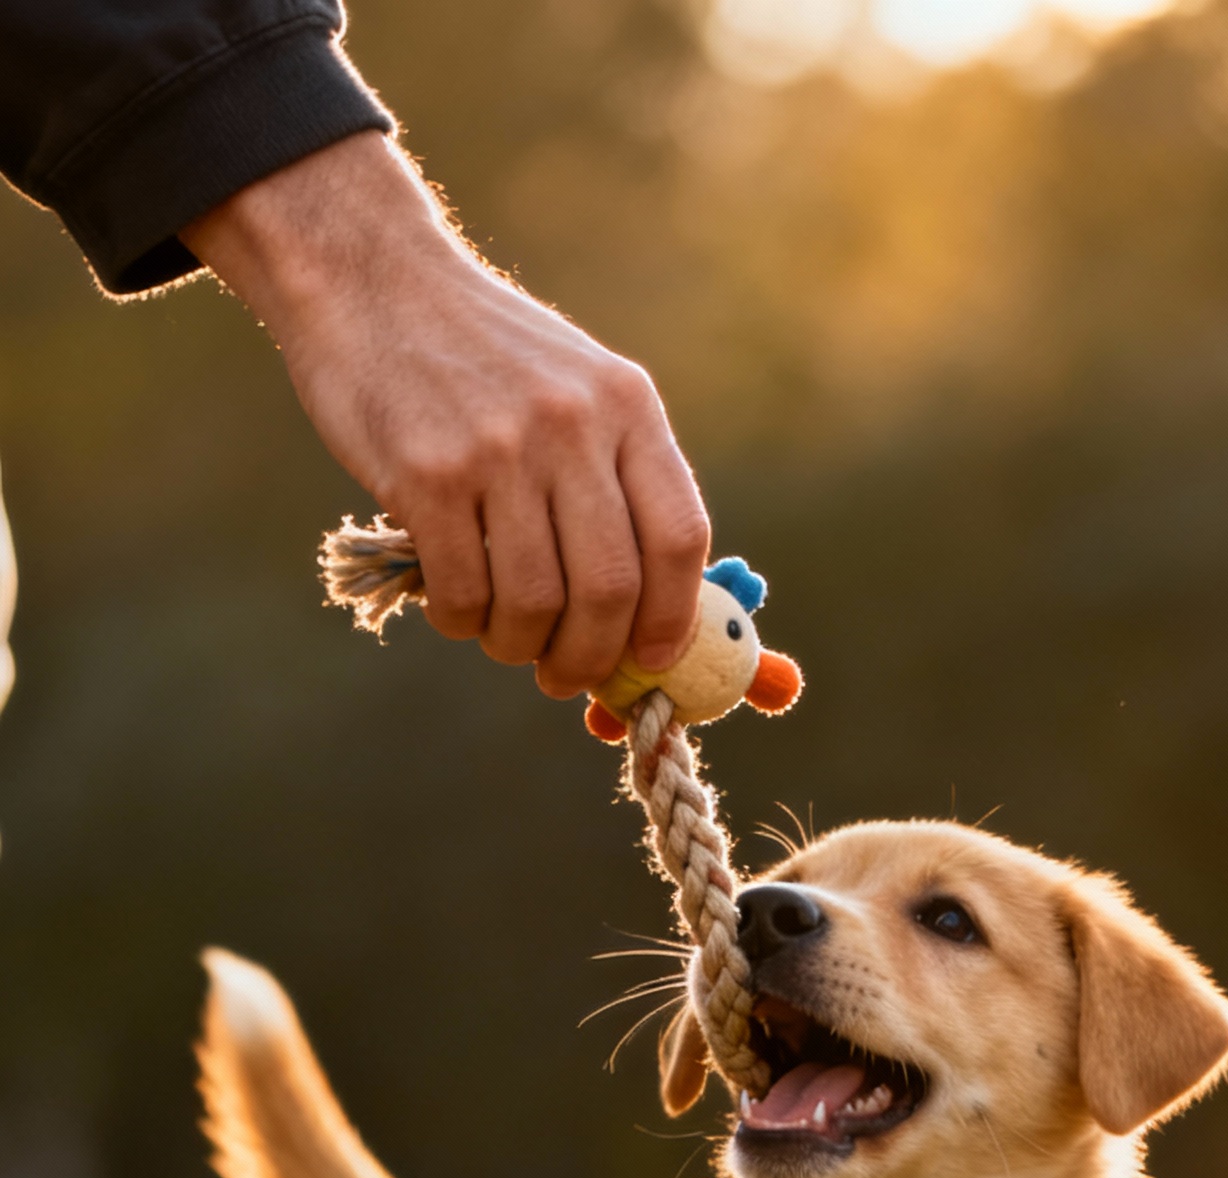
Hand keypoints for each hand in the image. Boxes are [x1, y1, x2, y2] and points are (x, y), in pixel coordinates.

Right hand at [183, 133, 708, 696]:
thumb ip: (615, 477)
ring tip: (503, 638)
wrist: (369, 276)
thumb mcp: (575, 386)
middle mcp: (572, 424)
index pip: (680, 538)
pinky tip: (454, 608)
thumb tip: (647, 612)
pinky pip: (463, 594)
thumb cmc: (479, 354)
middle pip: (611, 589)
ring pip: (536, 603)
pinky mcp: (427, 475)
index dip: (671, 619)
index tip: (649, 659)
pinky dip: (462, 622)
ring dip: (519, 645)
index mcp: (626, 404)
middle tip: (563, 674)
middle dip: (590, 657)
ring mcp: (499, 449)